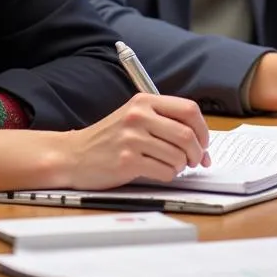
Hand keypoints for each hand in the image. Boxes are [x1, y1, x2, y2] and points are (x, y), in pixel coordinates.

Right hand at [59, 94, 209, 188]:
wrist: (73, 155)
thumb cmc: (109, 138)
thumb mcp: (135, 117)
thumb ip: (167, 124)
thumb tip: (203, 146)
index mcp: (144, 101)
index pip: (189, 110)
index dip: (203, 129)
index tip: (203, 142)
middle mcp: (138, 116)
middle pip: (187, 135)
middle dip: (197, 152)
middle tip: (195, 161)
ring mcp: (132, 139)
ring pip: (178, 156)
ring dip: (181, 166)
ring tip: (171, 165)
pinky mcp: (127, 161)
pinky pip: (164, 171)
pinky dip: (168, 175)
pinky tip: (158, 171)